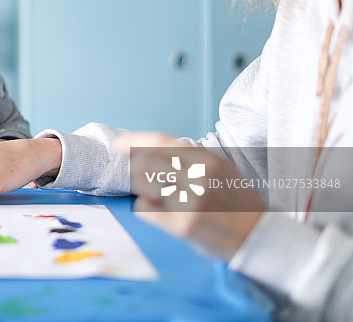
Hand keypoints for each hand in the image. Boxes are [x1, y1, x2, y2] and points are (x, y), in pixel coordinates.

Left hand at [115, 132, 264, 259]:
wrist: (257, 236)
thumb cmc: (236, 202)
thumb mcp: (221, 168)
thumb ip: (192, 156)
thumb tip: (156, 147)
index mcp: (207, 159)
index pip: (161, 142)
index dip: (136, 141)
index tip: (120, 144)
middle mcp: (198, 177)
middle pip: (146, 163)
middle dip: (137, 169)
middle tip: (139, 176)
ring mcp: (189, 201)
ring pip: (143, 186)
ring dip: (144, 190)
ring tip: (159, 197)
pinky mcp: (182, 224)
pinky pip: (146, 209)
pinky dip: (147, 208)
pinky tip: (160, 212)